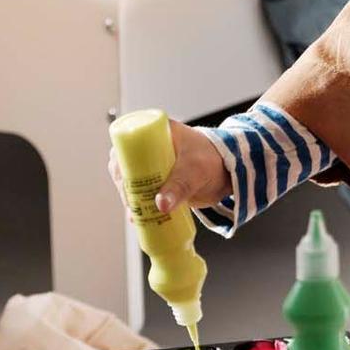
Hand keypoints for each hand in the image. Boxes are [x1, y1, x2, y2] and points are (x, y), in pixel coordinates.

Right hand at [107, 118, 228, 217]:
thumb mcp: (196, 171)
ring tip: (137, 213)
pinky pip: (141, 192)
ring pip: (131, 181)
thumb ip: (180, 187)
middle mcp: (151, 146)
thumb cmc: (214, 161)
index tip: (124, 182)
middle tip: (132, 203)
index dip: (121, 163)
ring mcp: (153, 164)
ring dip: (130, 197)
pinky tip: (139, 217)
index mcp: (159, 132)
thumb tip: (161, 205)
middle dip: (125, 186)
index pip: (128, 144)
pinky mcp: (157, 181)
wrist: (228, 173)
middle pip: (125, 166)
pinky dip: (139, 204)